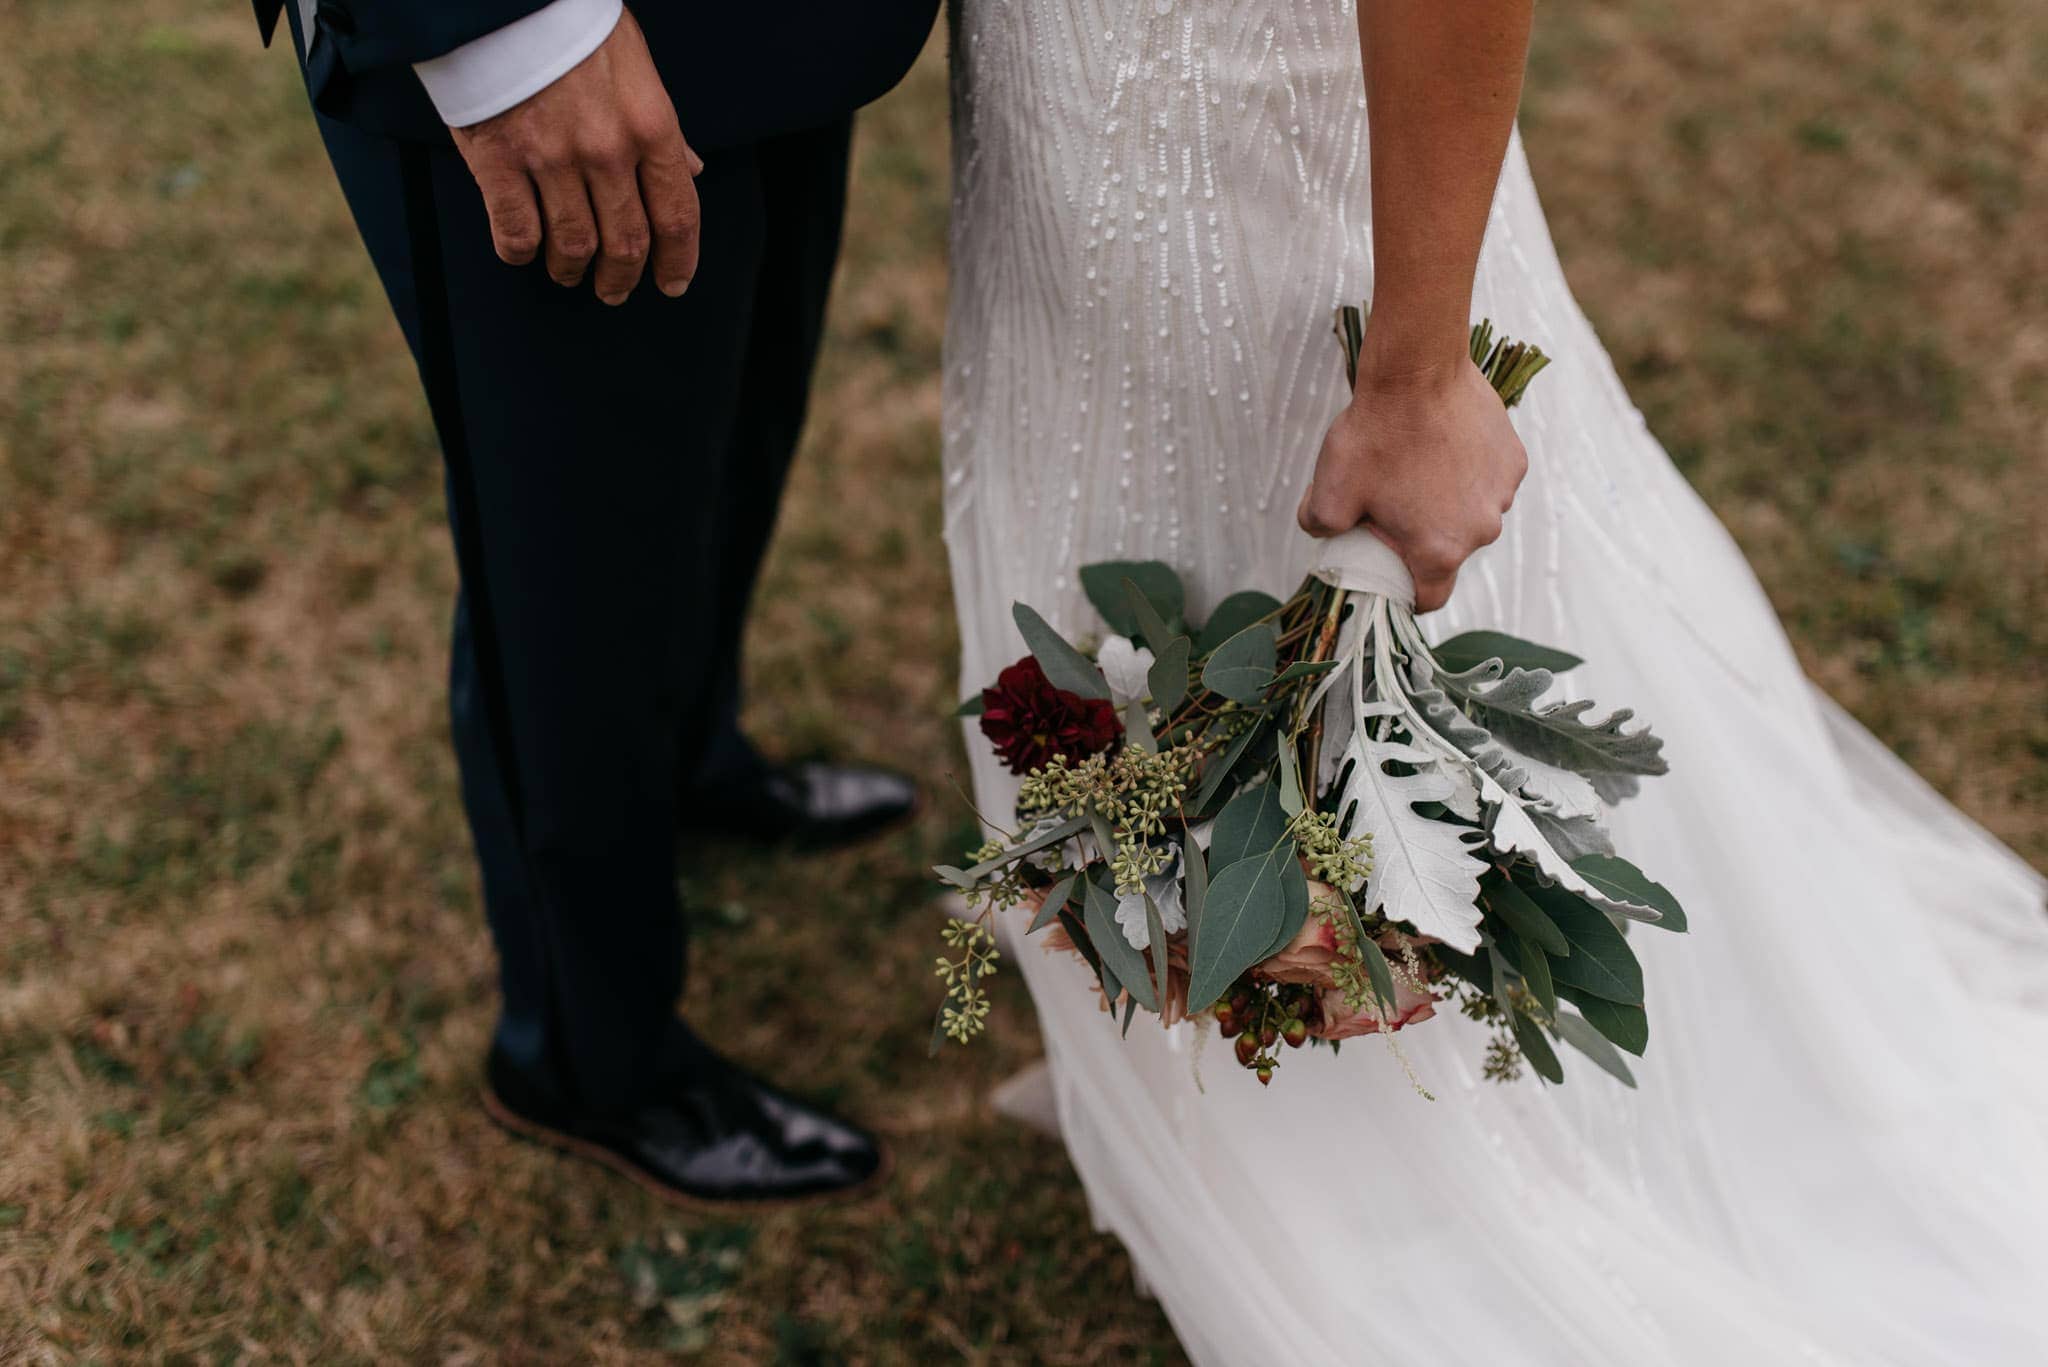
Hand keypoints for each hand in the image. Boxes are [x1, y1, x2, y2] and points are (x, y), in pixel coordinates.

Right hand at [448, 9, 701, 303]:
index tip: (672, 285)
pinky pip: (516, 234)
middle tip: (614, 290)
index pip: (678, 216)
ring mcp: (552, 159)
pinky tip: (524, 251)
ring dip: (572, 271)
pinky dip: (522, 254)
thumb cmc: (575, 26)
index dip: (679, 261)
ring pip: (573, 247)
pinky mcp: (498, 161)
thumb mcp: (637, 66)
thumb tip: (690, 170)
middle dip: (623, 278)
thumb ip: (662, 126)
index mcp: (652, 126)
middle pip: (628, 244)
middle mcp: (608, 150)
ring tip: (568, 273)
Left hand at [1297, 344, 1528, 612]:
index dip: (1407, 592)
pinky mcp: (1513, 458)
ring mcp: (1503, 492)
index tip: (1391, 575)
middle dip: (1422, 536)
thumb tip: (1323, 532)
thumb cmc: (1374, 433)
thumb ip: (1321, 527)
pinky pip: (1487, 479)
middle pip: (1449, 550)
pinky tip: (1441, 445)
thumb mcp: (1328, 491)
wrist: (1417, 369)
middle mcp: (1482, 529)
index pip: (1430, 597)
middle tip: (1392, 503)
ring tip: (1417, 466)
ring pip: (1471, 513)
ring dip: (1448, 502)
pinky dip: (1468, 472)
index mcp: (1440, 549)